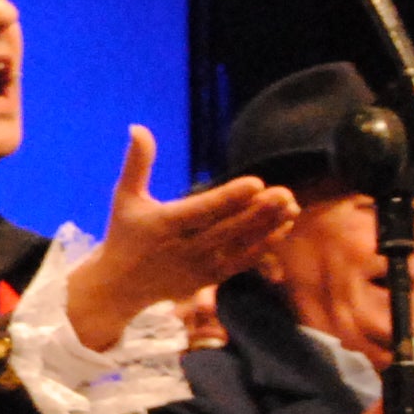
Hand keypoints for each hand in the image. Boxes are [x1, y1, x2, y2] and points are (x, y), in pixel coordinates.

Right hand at [62, 126, 300, 347]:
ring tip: (292, 206)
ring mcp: (199, 266)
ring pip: (240, 246)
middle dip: (258, 212)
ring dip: (268, 227)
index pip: (202, 210)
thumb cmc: (124, 234)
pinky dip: (264, 246)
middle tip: (285, 193)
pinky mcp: (210, 279)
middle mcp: (184, 248)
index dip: (229, 197)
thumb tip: (137, 126)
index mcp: (164, 225)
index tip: (256, 182)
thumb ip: (137, 162)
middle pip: (227, 229)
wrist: (121, 287)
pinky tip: (284, 227)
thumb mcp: (125, 196)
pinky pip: (242, 262)